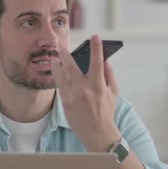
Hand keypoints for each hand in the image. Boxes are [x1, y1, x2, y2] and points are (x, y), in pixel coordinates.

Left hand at [51, 35, 120, 151]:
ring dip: (56, 64)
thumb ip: (109, 74)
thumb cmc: (106, 111)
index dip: (96, 48)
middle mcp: (84, 89)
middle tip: (61, 46)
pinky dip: (58, 77)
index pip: (97, 62)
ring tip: (54, 58)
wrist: (96, 132)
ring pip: (61, 75)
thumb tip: (105, 60)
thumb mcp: (113, 92)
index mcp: (98, 85)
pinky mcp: (65, 101)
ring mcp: (73, 95)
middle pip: (71, 66)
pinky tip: (56, 71)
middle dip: (64, 54)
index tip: (95, 36)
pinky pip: (59, 85)